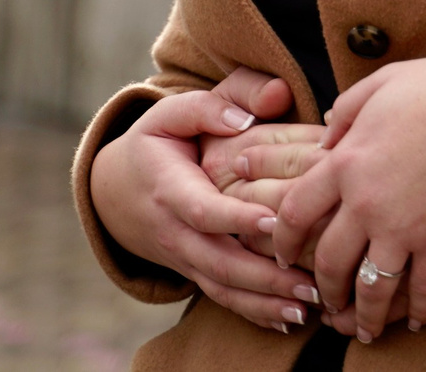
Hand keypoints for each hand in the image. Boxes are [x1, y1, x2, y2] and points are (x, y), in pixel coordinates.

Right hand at [90, 70, 321, 330]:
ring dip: (265, 302)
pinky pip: (223, 298)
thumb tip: (260, 106)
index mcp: (170, 190)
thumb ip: (212, 106)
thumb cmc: (157, 144)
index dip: (236, 219)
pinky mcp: (194, 272)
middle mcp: (175, 232)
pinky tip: (288, 319)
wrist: (117, 191)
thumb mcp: (171, 114)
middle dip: (263, 276)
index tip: (274, 221)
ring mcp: (184, 258)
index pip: (203, 210)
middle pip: (218, 262)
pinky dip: (254, 313)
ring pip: (223, 288)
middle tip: (309, 284)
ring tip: (307, 307)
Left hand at [267, 53, 425, 340]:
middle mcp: (366, 202)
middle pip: (328, 261)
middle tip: (325, 299)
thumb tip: (325, 136)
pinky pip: (424, 290)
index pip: (295, 211)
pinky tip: (418, 321)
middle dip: (324, 287)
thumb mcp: (383, 84)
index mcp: (346, 161)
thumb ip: (346, 111)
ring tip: (365, 327)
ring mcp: (403, 227)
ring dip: (364, 314)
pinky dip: (420, 311)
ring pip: (370, 288)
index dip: (282, 239)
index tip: (282, 253)